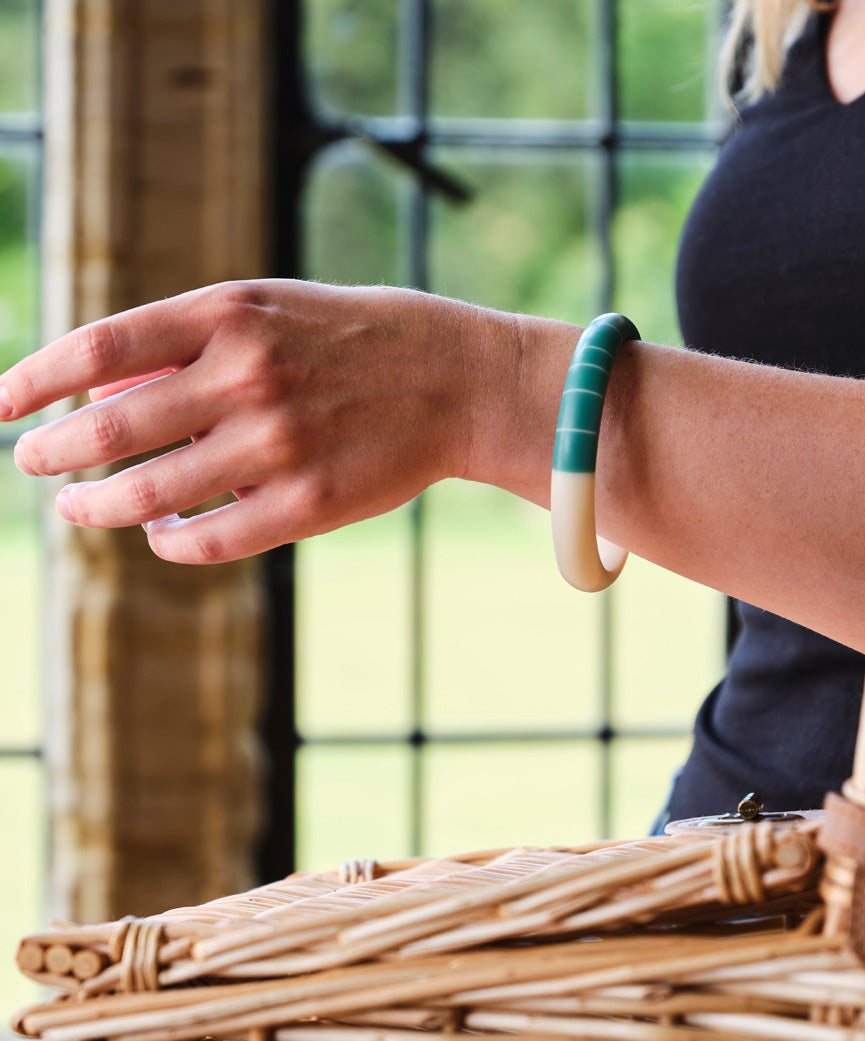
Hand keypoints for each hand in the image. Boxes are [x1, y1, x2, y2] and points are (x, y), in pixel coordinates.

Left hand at [1, 280, 503, 562]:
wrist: (457, 380)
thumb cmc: (357, 339)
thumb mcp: (271, 307)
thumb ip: (189, 343)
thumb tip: (100, 390)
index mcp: (229, 314)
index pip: (98, 348)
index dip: (30, 378)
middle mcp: (246, 377)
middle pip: (109, 428)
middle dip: (51, 453)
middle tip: (31, 464)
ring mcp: (276, 446)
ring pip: (149, 494)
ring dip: (96, 504)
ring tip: (77, 506)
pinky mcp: (307, 505)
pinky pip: (209, 538)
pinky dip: (168, 542)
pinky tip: (159, 535)